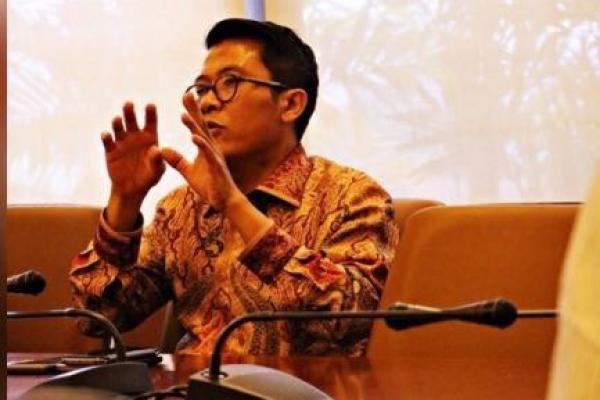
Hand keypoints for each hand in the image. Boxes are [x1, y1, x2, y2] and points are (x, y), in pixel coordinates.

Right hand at [101, 102, 164, 201]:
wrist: (132, 190)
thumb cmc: (148, 178)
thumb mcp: (156, 172)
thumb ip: (157, 161)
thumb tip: (157, 150)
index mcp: (150, 138)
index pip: (150, 122)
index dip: (150, 113)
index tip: (150, 105)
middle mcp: (135, 136)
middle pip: (132, 120)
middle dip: (130, 112)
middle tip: (129, 104)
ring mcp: (122, 142)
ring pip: (118, 127)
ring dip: (117, 122)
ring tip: (118, 120)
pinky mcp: (110, 150)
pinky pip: (107, 141)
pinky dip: (106, 137)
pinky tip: (107, 135)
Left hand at [161, 93, 240, 210]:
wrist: (225, 201)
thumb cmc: (210, 186)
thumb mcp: (188, 172)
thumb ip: (177, 160)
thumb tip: (163, 149)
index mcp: (205, 148)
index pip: (197, 127)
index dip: (191, 112)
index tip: (184, 97)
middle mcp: (211, 148)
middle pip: (201, 126)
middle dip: (194, 111)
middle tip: (187, 94)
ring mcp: (215, 157)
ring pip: (203, 138)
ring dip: (194, 126)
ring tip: (184, 115)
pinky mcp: (216, 167)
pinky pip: (208, 154)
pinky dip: (202, 145)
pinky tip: (194, 137)